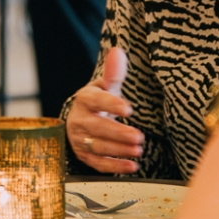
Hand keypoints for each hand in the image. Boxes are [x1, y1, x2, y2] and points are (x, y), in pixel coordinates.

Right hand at [67, 47, 144, 173]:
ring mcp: (80, 139)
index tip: (128, 109)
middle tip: (138, 136)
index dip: (111, 104)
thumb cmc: (97, 102)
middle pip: (97, 128)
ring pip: (98, 147)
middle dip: (118, 133)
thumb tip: (117, 51)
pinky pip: (99, 164)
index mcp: (85, 99)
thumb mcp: (104, 86)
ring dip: (119, 150)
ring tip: (138, 150)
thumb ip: (113, 73)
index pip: (96, 101)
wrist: (79, 120)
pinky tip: (132, 166)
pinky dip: (115, 167)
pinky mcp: (85, 156)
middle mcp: (80, 120)